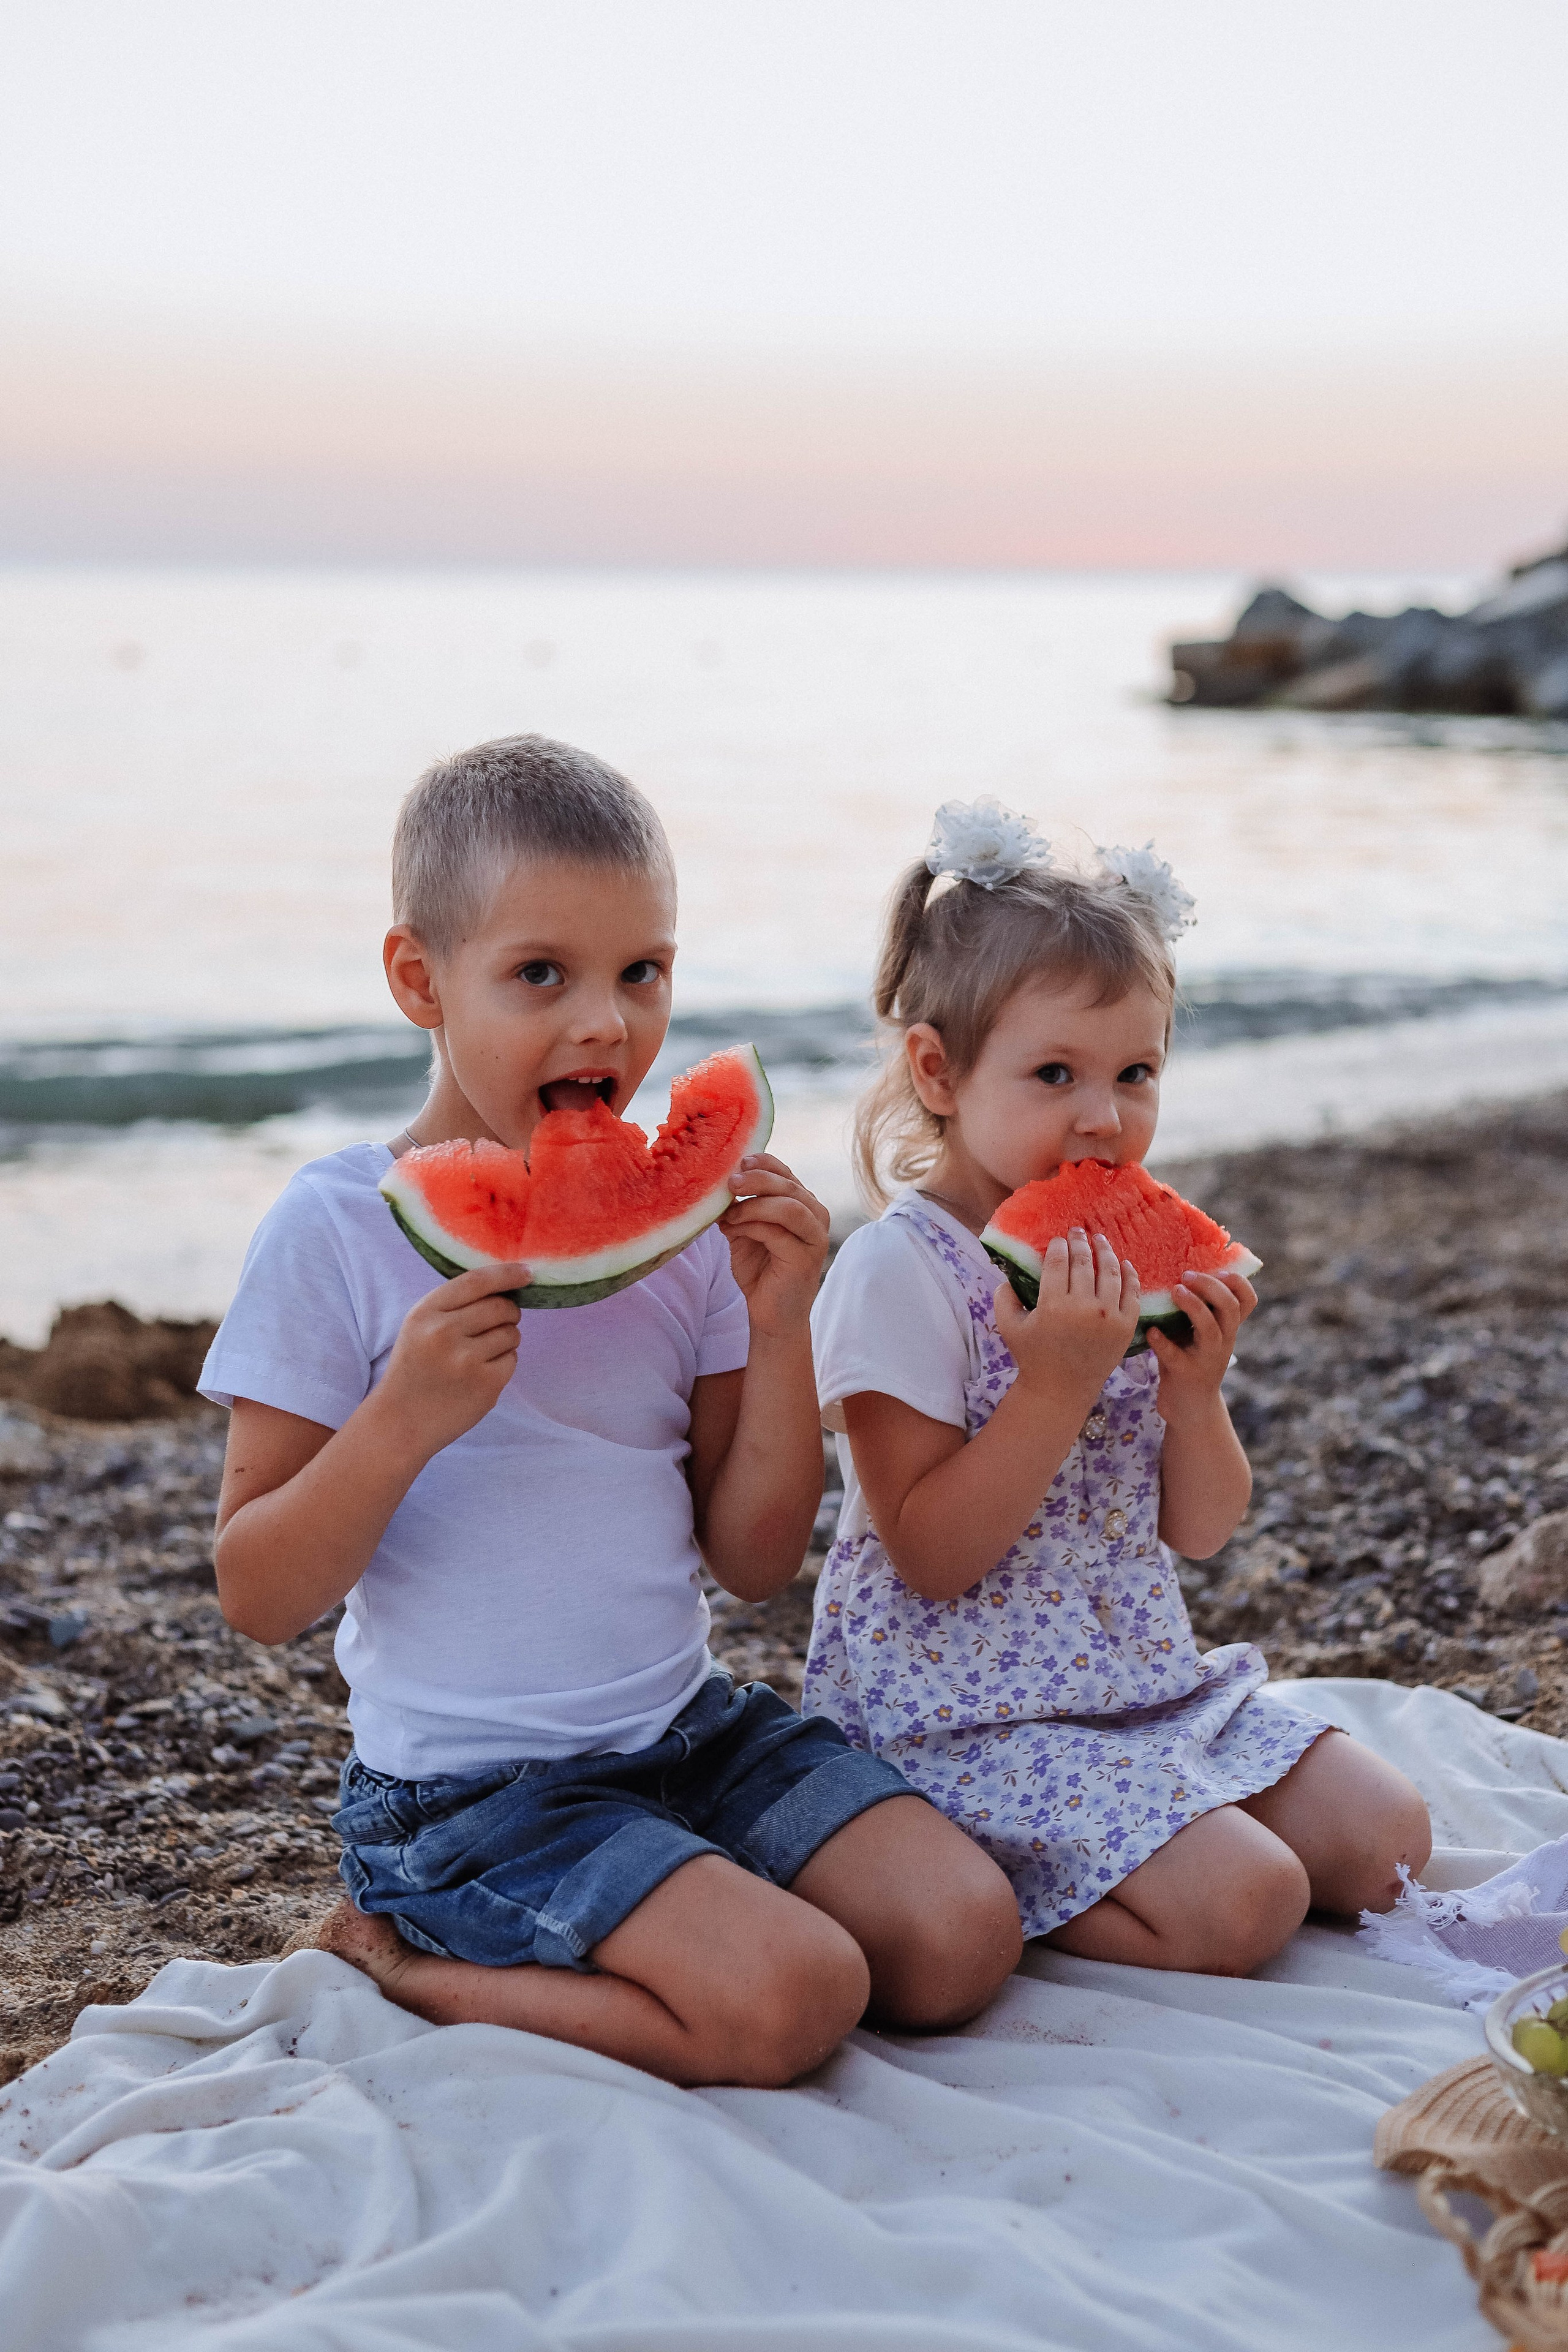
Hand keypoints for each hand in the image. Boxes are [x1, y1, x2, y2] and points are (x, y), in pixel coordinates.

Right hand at [373, 1264, 528, 1455]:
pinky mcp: (486, 1385)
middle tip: (497, 1324)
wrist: (400, 1422)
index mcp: (425, 1313)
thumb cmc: (416, 1369)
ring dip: (505, 1339)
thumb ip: (455, 1304)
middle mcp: (444, 1333)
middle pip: (500, 1307)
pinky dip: (503, 1363)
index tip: (527, 1272)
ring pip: (511, 1333)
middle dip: (507, 1312)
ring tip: (479, 1354)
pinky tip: (479, 1374)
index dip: (507, 1274)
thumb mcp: (420, 1327)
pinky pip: (512, 1359)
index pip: (476, 1281)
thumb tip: (506, 1285)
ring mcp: (466, 1361)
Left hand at [718, 1154, 830, 1338]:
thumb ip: (740, 1208)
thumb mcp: (746, 1230)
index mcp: (803, 1204)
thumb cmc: (759, 1271)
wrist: (770, 1315)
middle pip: (788, 1186)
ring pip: (788, 1206)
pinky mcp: (806, 1258)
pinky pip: (777, 1232)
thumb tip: (717, 1184)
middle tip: (730, 1183)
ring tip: (730, 1214)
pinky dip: (751, 1227)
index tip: (738, 1162)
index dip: (763, 1163)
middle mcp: (815, 1216)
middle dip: (756, 1180)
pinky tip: (733, 1232)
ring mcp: (815, 1237)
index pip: (786, 1173)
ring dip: (754, 1205)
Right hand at [994, 1228, 1139, 1405]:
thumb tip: (1010, 1273)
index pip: (1059, 1261)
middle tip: (1078, 1231)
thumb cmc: (1033, 1356)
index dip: (1059, 1245)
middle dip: (1080, 1241)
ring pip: (1110, 1271)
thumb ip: (1004, 1297)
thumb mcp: (1008, 1326)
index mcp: (1053, 1305)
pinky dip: (1129, 1274)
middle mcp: (1083, 1308)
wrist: (1061, 1389)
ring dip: (1106, 1251)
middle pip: (1084, 1262)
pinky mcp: (1126, 1326)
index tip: (1059, 1240)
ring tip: (1101, 1240)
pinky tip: (1123, 1264)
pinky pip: (1132, 1293)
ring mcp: (1109, 1317)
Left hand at [1147, 1268, 1255, 1423]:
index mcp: (1227, 1329)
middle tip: (1186, 1276)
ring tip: (1175, 1291)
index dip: (1239, 1282)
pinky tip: (1151, 1331)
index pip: (1247, 1301)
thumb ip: (1198, 1310)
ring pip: (1210, 1328)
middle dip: (1211, 1287)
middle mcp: (1223, 1341)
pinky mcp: (1186, 1374)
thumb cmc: (1190, 1362)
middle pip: (1230, 1308)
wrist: (1191, 1410)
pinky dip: (1162, 1341)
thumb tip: (1178, 1270)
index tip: (1219, 1270)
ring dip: (1193, 1306)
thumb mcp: (1200, 1335)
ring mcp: (1206, 1359)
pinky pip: (1175, 1355)